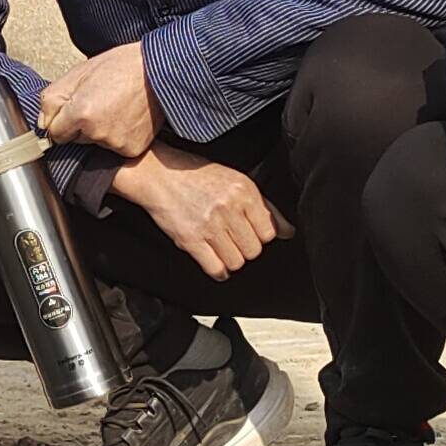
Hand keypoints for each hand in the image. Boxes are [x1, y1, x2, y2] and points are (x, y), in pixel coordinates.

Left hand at [39, 39, 160, 158]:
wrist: (158, 70)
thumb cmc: (120, 67)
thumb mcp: (78, 74)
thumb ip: (52, 100)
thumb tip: (43, 124)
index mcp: (81, 113)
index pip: (56, 134)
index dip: (64, 120)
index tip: (76, 108)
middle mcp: (98, 133)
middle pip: (76, 140)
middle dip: (82, 124)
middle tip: (100, 102)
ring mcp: (116, 143)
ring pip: (96, 144)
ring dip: (101, 131)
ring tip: (116, 107)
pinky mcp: (132, 149)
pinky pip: (115, 147)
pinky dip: (118, 136)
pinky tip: (126, 117)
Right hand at [110, 141, 279, 280]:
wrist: (158, 174)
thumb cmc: (196, 175)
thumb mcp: (236, 181)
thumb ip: (265, 207)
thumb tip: (287, 232)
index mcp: (244, 191)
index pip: (268, 232)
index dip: (259, 235)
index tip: (249, 231)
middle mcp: (229, 208)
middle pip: (254, 250)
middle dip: (245, 248)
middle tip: (233, 238)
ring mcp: (209, 225)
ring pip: (237, 262)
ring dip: (231, 260)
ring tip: (222, 247)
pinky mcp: (191, 240)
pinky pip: (216, 269)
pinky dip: (218, 271)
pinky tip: (214, 260)